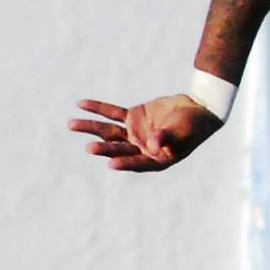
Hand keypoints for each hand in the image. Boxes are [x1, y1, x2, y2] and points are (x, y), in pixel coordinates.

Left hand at [68, 95, 221, 170]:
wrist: (197, 109)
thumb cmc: (194, 126)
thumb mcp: (182, 133)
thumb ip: (166, 138)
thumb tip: (152, 145)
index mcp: (156, 159)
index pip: (138, 162)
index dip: (125, 163)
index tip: (110, 164)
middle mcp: (141, 149)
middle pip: (119, 148)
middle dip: (104, 147)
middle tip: (89, 148)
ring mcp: (134, 133)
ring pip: (109, 131)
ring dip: (91, 128)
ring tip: (71, 125)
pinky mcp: (131, 118)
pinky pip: (111, 113)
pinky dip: (97, 109)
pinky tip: (80, 105)